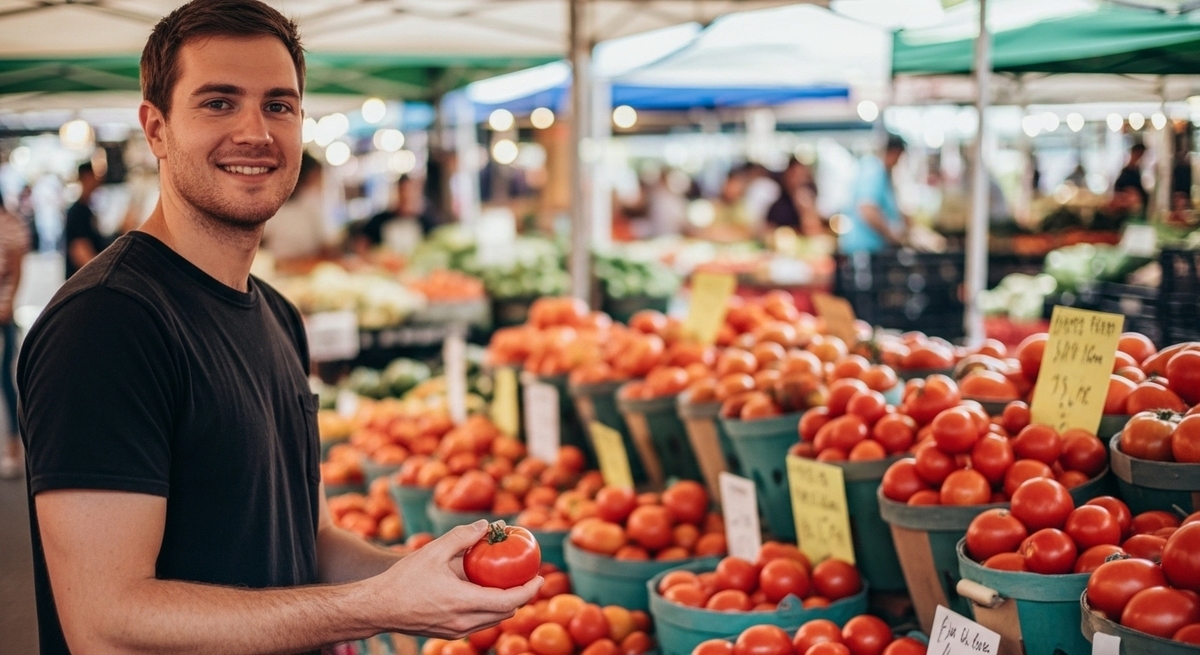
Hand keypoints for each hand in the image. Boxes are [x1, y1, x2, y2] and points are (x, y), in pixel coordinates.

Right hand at [368, 520, 541, 637]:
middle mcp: (463, 622)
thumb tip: (488, 525)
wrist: (377, 608)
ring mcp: (455, 630)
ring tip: (509, 583)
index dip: (529, 590)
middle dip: (521, 596)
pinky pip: (479, 623)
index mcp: (462, 602)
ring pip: (493, 620)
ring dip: (505, 603)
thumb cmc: (402, 579)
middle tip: (528, 577)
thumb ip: (462, 536)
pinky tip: (484, 591)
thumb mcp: (433, 551)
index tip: (540, 577)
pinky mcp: (448, 632)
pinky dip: (489, 609)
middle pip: (505, 613)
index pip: (509, 601)